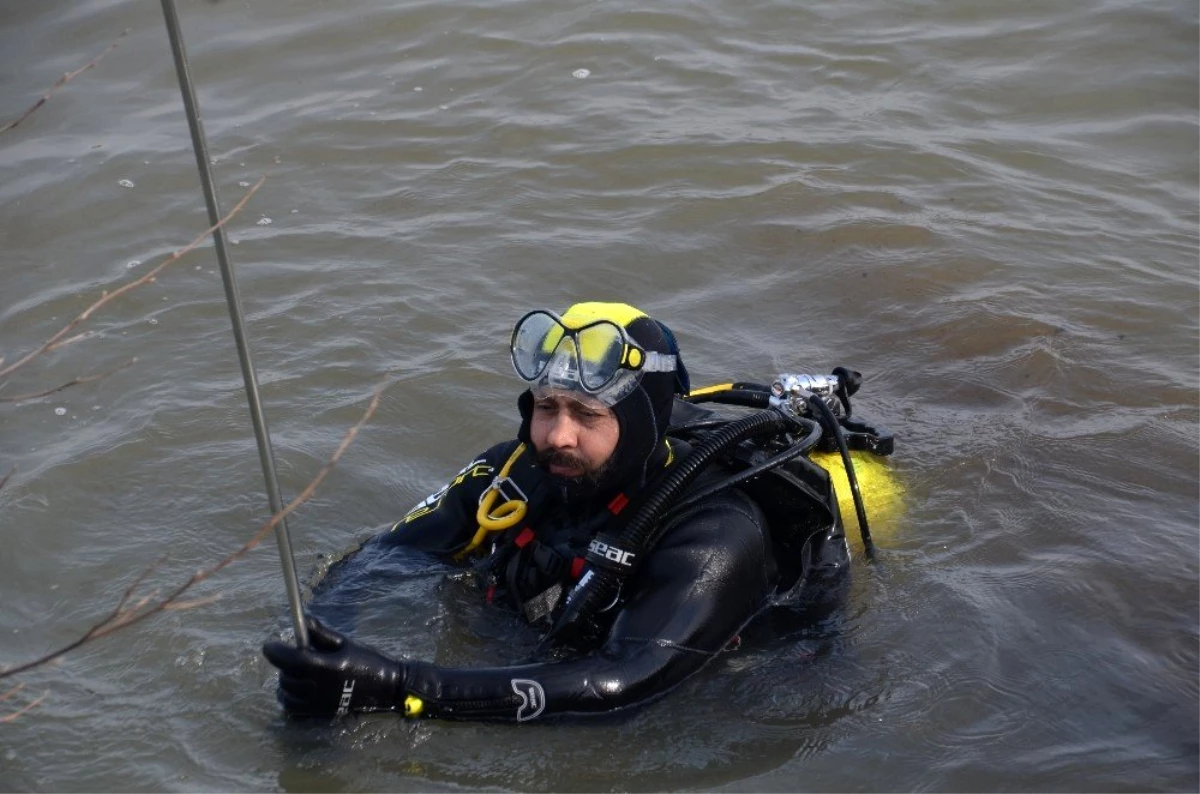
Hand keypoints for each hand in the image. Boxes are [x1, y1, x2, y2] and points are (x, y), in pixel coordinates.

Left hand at [262, 616, 404, 717]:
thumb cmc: (366, 661)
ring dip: (286, 680)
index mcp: (326, 667)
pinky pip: (292, 707)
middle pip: (286, 675)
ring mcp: (317, 703)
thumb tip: (303, 622)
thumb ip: (321, 634)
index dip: (275, 651)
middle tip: (292, 655)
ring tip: (295, 672)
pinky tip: (295, 688)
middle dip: (284, 663)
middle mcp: (319, 687)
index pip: (291, 660)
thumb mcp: (345, 643)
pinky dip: (288, 697)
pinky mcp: (318, 713)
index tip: (269, 644)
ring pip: (286, 692)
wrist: (384, 688)